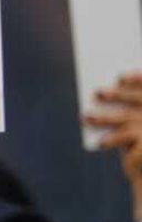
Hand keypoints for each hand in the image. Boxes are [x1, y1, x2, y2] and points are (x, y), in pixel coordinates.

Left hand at [85, 71, 141, 209]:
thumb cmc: (141, 146)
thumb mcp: (137, 126)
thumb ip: (129, 111)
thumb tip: (101, 93)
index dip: (140, 80)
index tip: (121, 75)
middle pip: (138, 102)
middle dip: (117, 95)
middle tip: (97, 92)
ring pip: (127, 121)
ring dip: (104, 119)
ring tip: (85, 117)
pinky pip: (126, 141)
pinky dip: (111, 141)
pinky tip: (99, 143)